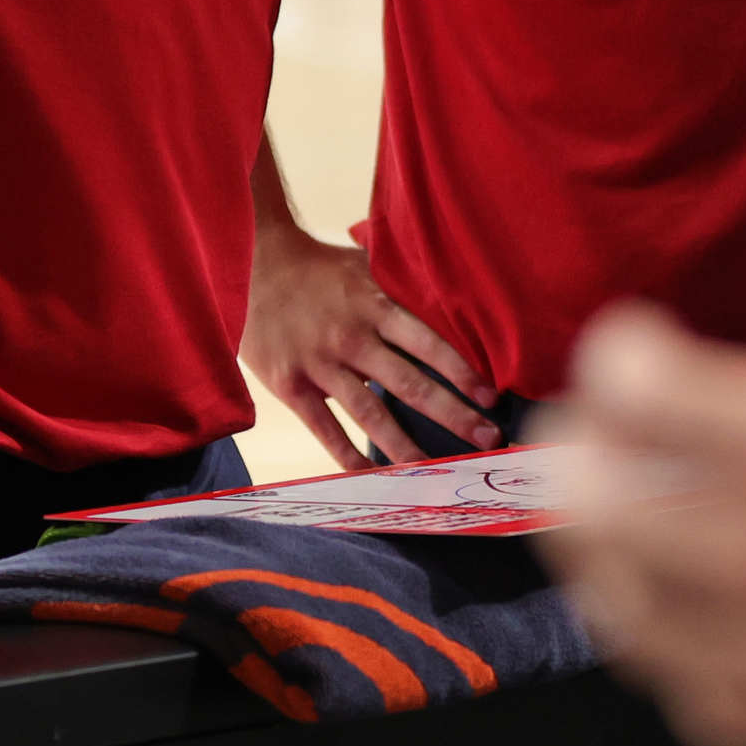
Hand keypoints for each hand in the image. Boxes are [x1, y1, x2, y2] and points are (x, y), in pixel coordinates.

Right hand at [243, 218, 500, 465]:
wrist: (253, 264)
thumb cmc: (320, 268)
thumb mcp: (366, 265)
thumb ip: (403, 288)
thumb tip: (457, 302)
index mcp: (374, 304)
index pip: (427, 342)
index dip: (461, 371)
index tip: (492, 398)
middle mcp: (351, 337)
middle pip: (409, 384)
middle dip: (453, 414)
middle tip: (488, 439)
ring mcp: (320, 364)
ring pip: (371, 415)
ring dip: (407, 447)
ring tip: (437, 472)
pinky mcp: (291, 386)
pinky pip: (326, 430)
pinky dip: (350, 459)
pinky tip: (375, 481)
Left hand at [537, 139, 745, 745]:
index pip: (634, 393)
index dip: (620, 355)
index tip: (638, 344)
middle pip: (597, 508)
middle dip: (582, 457)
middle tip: (594, 432)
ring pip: (624, 612)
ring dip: (600, 558)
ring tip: (607, 520)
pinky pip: (693, 704)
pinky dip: (665, 657)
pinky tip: (679, 631)